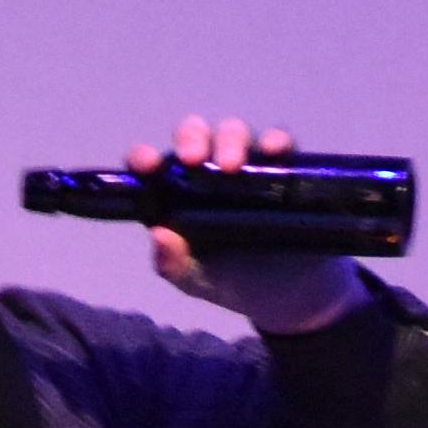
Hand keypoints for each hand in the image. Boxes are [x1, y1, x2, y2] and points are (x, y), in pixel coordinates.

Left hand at [135, 114, 368, 336]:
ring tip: (232, 167)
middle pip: (195, 135)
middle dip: (192, 138)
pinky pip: (280, 143)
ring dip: (231, 140)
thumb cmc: (228, 278)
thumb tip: (159, 235)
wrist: (283, 296)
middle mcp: (208, 170)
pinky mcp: (282, 168)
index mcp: (175, 193)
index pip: (153, 165)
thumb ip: (172, 263)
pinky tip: (273, 152)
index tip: (148, 163)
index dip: (144, 157)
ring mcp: (246, 166)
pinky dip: (276, 141)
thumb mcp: (195, 279)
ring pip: (235, 132)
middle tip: (194, 160)